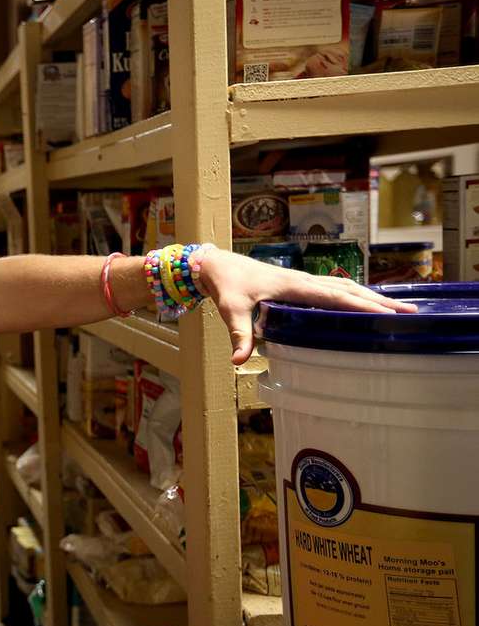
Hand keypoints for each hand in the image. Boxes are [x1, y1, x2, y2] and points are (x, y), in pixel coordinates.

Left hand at [196, 248, 416, 364]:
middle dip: (379, 302)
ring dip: (370, 297)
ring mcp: (302, 281)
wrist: (216, 265)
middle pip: (349, 291)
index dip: (363, 305)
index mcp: (294, 286)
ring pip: (344, 288)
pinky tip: (364, 301)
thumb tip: (239, 360)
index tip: (388, 313)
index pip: (336, 297)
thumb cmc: (226, 285)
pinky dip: (353, 294)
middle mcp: (304, 281)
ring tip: (397, 308)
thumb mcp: (231, 309)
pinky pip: (333, 289)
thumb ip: (239, 334)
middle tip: (409, 313)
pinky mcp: (298, 284)